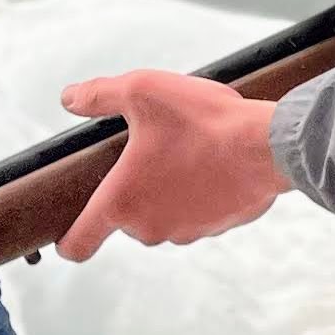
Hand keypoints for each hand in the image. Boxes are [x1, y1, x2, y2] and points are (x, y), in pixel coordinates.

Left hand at [54, 69, 289, 257]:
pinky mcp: (217, 228)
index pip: (78, 244)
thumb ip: (100, 95)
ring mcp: (185, 231)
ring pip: (163, 215)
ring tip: (187, 152)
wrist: (269, 146)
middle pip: (126, 218)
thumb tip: (70, 97)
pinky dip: (199, 195)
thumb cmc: (203, 121)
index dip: (67, 241)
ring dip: (168, 192)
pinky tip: (214, 164)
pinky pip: (197, 214)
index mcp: (121, 201)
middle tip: (151, 151)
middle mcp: (149, 227)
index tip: (66, 234)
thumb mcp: (143, 90)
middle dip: (134, 189)